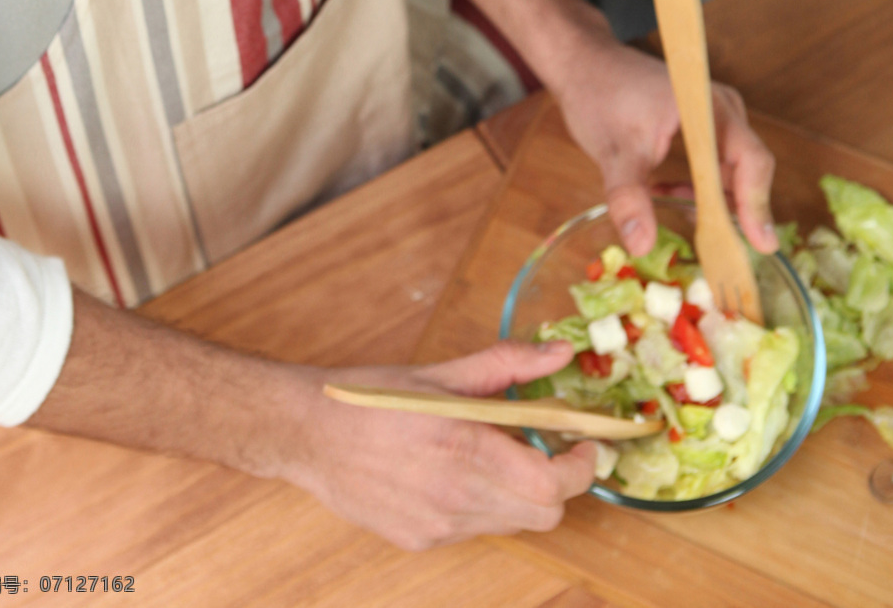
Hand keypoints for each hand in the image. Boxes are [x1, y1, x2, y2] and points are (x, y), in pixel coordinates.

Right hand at [283, 341, 596, 548]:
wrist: (306, 435)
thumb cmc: (368, 397)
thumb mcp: (440, 373)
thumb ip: (507, 365)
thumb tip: (558, 352)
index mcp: (462, 446)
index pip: (550, 484)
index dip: (579, 467)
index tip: (586, 443)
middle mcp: (454, 495)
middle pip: (544, 515)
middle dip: (558, 484)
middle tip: (551, 449)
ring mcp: (438, 525)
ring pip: (513, 524)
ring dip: (521, 494)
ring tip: (498, 455)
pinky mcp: (421, 540)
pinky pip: (476, 528)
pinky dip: (484, 504)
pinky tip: (458, 473)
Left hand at [553, 32, 777, 257]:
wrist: (584, 64)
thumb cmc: (598, 96)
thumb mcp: (612, 152)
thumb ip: (628, 198)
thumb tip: (642, 245)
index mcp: (708, 107)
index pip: (750, 159)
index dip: (757, 204)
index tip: (761, 245)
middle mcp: (721, 109)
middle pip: (747, 169)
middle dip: (734, 211)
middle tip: (721, 252)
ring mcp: (714, 117)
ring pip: (731, 170)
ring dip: (713, 201)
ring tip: (691, 226)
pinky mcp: (702, 126)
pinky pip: (714, 165)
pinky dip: (699, 188)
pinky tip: (668, 194)